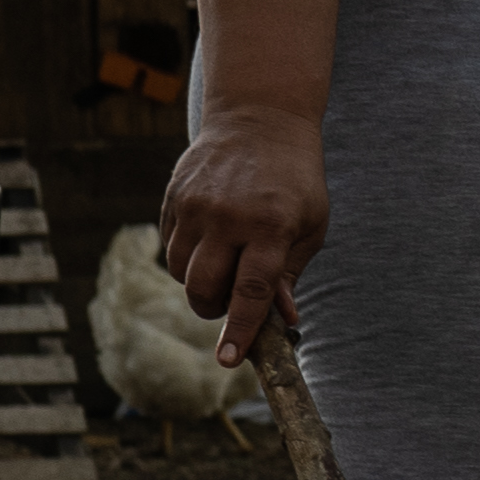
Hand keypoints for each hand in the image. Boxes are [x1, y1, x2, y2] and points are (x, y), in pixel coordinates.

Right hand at [155, 112, 327, 357]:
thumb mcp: (310, 225)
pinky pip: (170, 246)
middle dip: (213, 309)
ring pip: (180, 271)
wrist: (260, 120)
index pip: (250, 291)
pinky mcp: (173, 197)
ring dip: (198, 283)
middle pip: (203, 288)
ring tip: (224, 262)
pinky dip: (187, 256)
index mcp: (270, 226)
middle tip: (229, 302)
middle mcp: (228, 217)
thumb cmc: (295, 180)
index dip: (240, 330)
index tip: (228, 360)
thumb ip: (289, 274)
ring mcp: (195, 206)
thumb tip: (282, 320)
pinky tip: (210, 239)